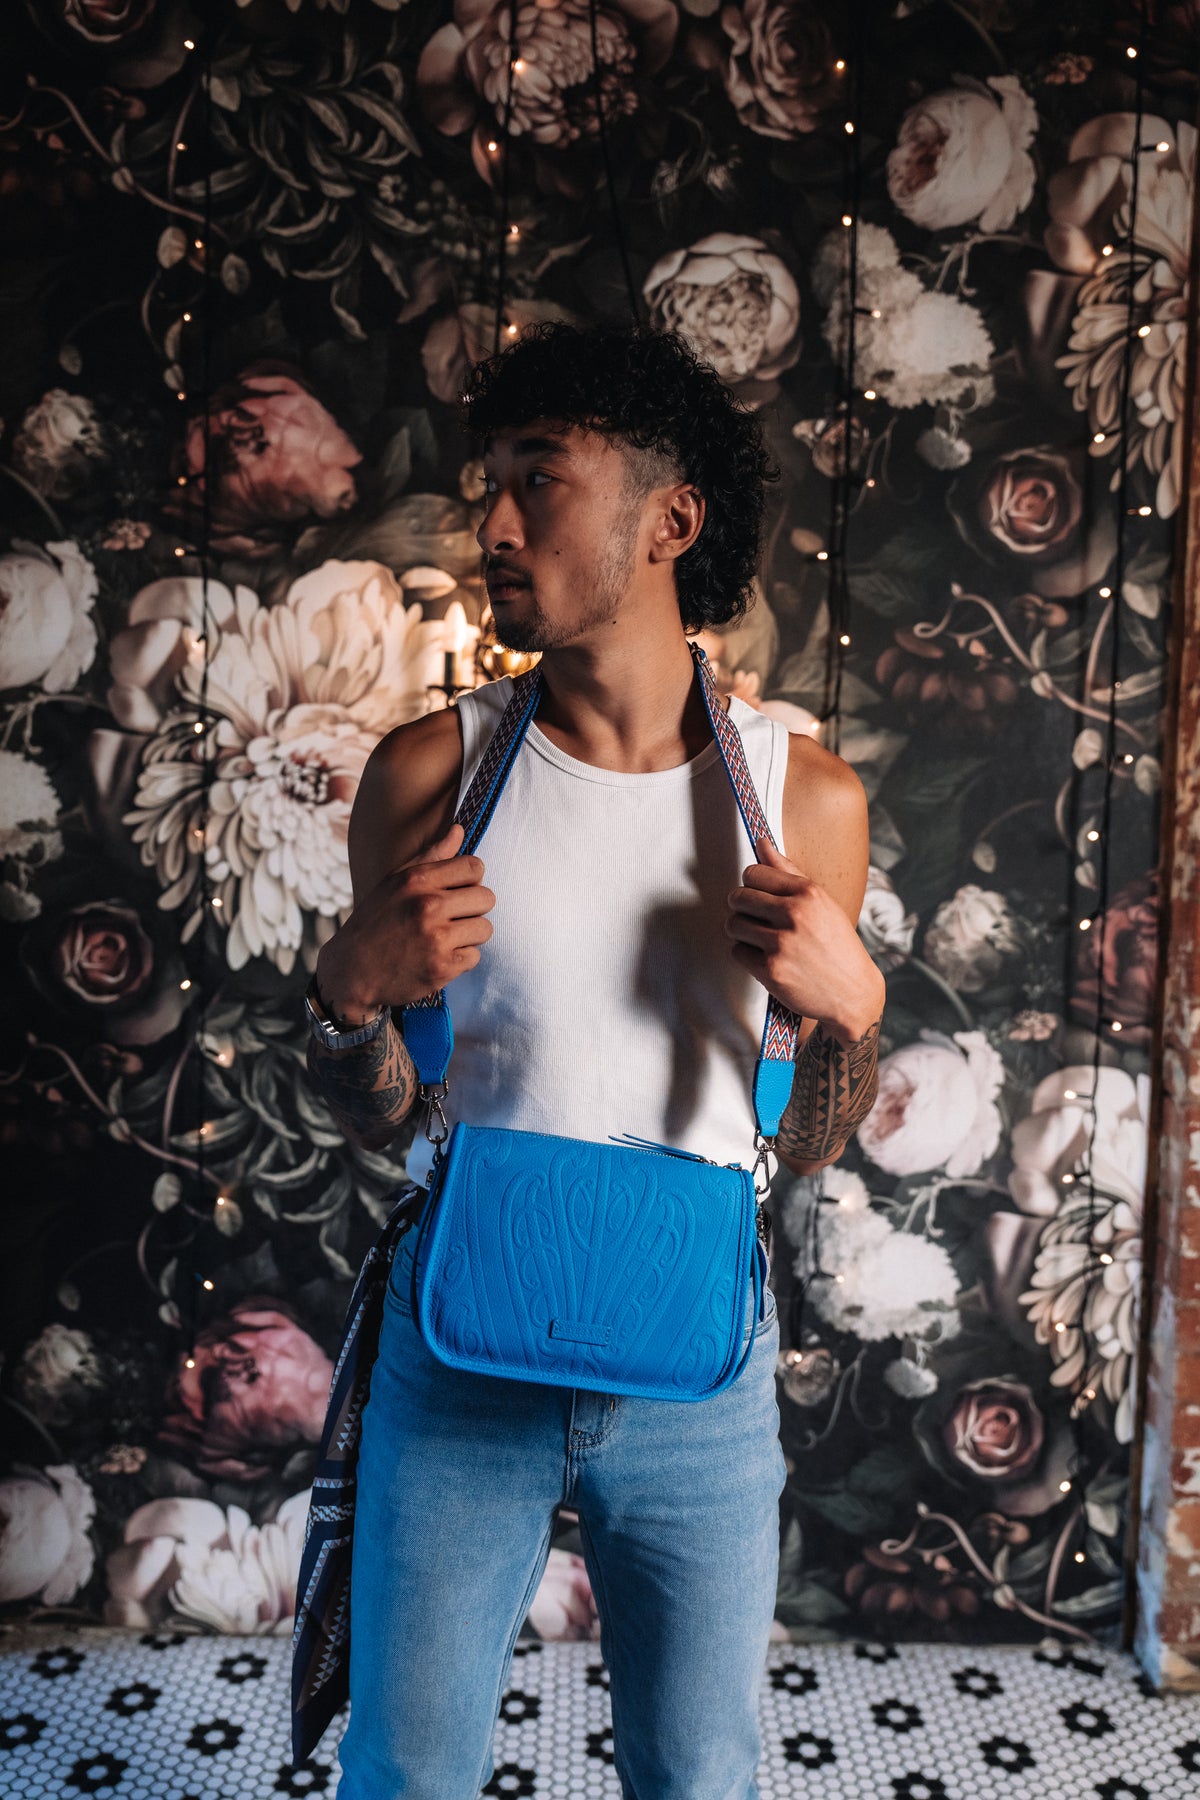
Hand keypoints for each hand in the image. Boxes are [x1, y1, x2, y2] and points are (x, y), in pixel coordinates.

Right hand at [316, 821, 494, 1022]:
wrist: (351, 971)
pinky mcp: (442, 968)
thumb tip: (459, 829)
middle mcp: (428, 906)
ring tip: (445, 939)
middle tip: (451, 919)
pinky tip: (438, 958)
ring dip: (469, 936)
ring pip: (484, 929)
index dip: (471, 880)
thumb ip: (432, 856)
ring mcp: (436, 938)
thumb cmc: (375, 922)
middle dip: (473, 909)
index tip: (458, 891)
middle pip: (486, 898)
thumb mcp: (395, 882)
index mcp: (417, 880)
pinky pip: (474, 957)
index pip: (475, 867)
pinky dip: (460, 960)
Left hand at [726, 836, 884, 1044]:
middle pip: (738, 897)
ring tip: (761, 938)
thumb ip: (788, 872)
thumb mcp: (821, 903)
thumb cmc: (838, 946)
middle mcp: (794, 914)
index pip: (753, 873)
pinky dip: (747, 955)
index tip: (759, 896)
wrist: (853, 993)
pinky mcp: (770, 970)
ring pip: (733, 924)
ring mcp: (781, 943)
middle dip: (742, 907)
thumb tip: (761, 842)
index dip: (751, 885)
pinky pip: (737, 952)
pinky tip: (766, 958)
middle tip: (756, 919)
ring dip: (741, 931)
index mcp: (808, 893)